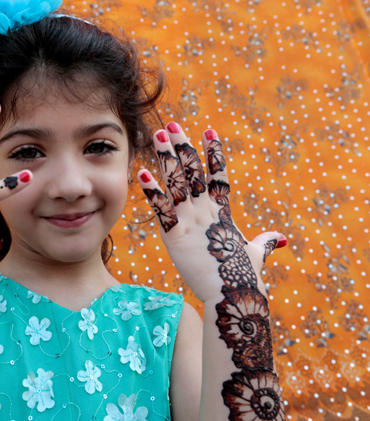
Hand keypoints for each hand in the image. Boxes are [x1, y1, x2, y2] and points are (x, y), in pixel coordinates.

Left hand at [137, 123, 285, 302]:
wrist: (233, 294)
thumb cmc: (244, 277)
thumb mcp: (255, 254)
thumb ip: (264, 242)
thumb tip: (279, 238)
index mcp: (222, 213)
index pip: (219, 176)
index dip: (214, 153)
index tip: (209, 132)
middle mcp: (206, 211)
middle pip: (194, 171)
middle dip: (182, 147)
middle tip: (171, 126)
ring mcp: (191, 221)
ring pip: (178, 182)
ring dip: (167, 157)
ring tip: (158, 135)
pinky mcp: (175, 234)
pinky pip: (161, 208)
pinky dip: (151, 190)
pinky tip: (141, 173)